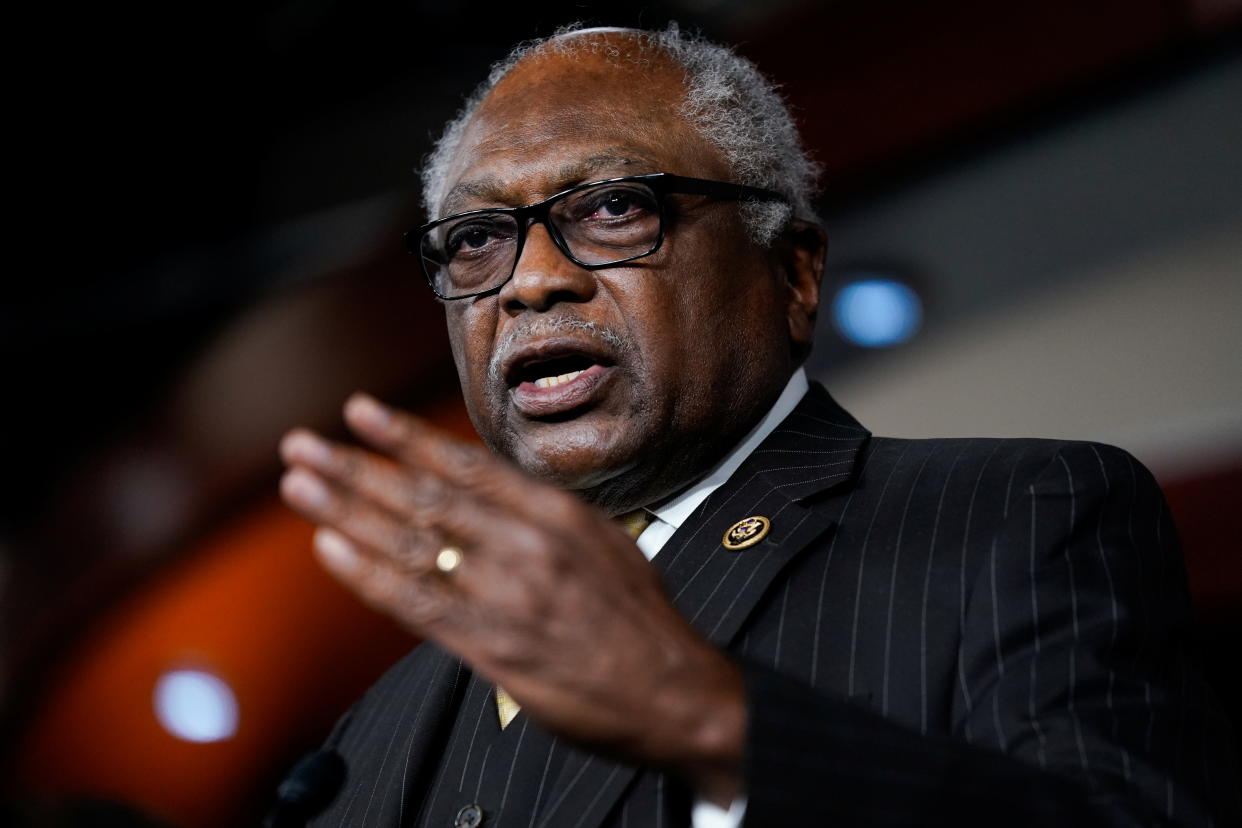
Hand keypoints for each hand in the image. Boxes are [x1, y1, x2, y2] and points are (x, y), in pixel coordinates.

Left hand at [279, 393, 743, 803]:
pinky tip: (330, 548)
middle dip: (356, 467)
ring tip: (300, 484)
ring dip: (346, 510)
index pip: (467, 465)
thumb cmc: (637, 619)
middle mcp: (527, 545)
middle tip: (303, 444)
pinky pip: (416, 603)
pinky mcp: (492, 646)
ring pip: (411, 542)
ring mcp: (506, 595)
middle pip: (425, 496)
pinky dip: (367, 574)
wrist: (673, 691)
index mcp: (557, 514)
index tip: (361, 411)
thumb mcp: (603, 544)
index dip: (406, 437)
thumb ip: (542, 518)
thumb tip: (490, 495)